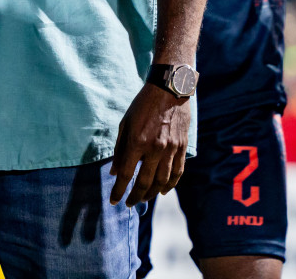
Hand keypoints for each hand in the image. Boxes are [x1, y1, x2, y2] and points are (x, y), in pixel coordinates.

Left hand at [110, 83, 188, 205]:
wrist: (168, 91)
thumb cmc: (142, 106)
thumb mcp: (124, 124)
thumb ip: (120, 150)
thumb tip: (114, 172)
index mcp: (137, 142)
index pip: (126, 174)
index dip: (118, 190)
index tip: (113, 201)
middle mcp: (155, 149)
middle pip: (145, 182)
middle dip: (135, 197)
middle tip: (129, 204)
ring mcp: (171, 150)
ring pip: (162, 181)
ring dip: (152, 194)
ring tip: (144, 199)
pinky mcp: (182, 148)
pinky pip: (177, 173)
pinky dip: (170, 185)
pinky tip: (162, 191)